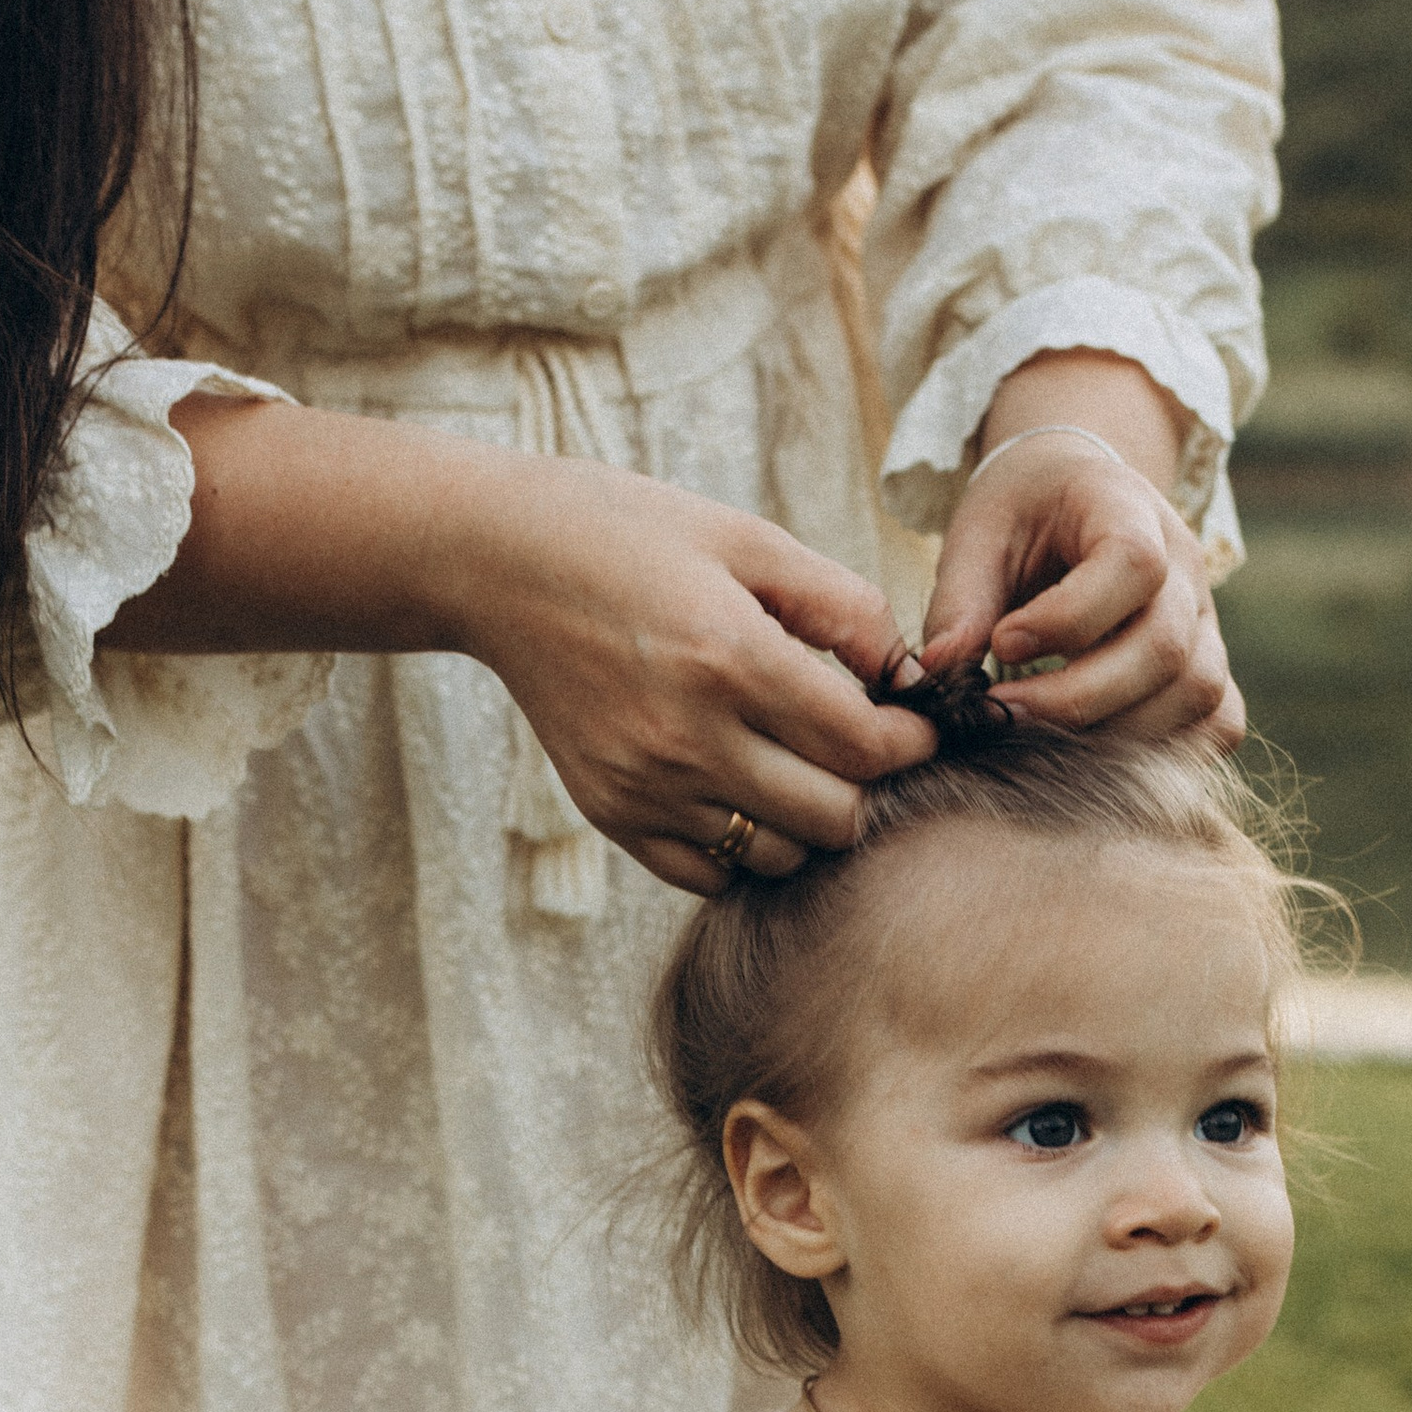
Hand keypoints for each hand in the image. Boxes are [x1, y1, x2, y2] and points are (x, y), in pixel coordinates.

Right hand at [464, 454, 929, 893]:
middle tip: (854, 745)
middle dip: (865, 785)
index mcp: (732, 658)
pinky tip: (738, 789)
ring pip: (777, 855)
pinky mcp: (610, 813)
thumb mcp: (748, 540)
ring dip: (804, 820)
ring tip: (794, 763)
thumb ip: (844, 607)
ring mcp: (644, 786)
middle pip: (833, 818)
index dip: (910, 740)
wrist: (499, 563)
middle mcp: (687, 737)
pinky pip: (710, 875)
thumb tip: (911, 677)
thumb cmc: (633, 537)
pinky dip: (741, 846)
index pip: (864, 747)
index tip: (912, 724)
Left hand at [919, 371, 1242, 749]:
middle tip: (1005, 712)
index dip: (1069, 620)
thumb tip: (941, 670)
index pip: (1134, 565)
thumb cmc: (1024, 513)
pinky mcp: (1210, 665)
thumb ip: (959, 597)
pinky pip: (1220, 723)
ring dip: (1117, 731)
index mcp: (1129, 509)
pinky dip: (1165, 749)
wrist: (1077, 495)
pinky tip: (1097, 744)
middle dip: (1079, 698)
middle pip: (1165, 648)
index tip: (1002, 644)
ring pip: (1197, 693)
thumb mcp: (980, 532)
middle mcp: (1186, 566)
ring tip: (1044, 731)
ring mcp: (1207, 620)